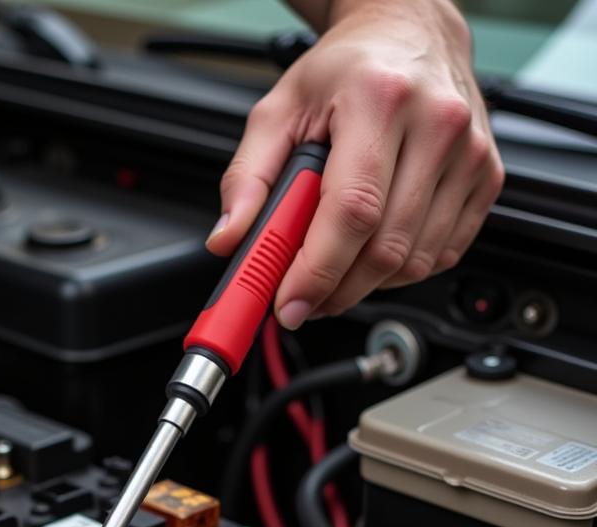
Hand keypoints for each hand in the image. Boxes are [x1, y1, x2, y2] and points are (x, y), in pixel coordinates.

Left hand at [207, 0, 503, 327]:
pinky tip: (373, 254)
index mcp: (379, 100)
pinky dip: (402, 271)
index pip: (352, 212)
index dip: (317, 272)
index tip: (289, 305)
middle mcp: (436, 124)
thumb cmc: (345, 71)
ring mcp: (470, 153)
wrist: (409, 31)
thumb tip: (229, 239)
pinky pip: (442, 254)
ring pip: (415, 261)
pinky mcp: (487, 177)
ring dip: (366, 287)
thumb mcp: (278, 112)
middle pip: (385, 248)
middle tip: (302, 299)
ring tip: (333, 274)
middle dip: (335, 291)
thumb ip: (246, 179)